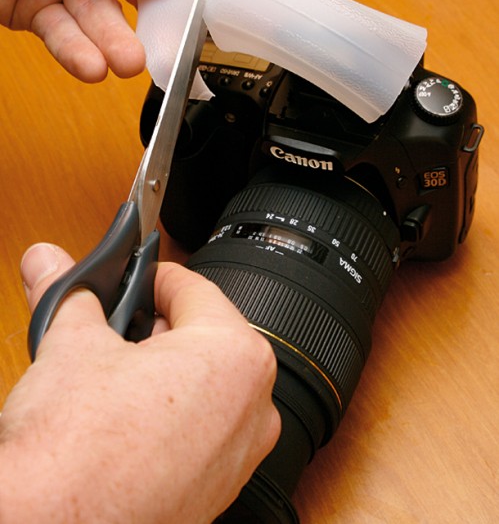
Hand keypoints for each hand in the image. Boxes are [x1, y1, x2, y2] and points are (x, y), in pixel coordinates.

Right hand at [0, 244, 279, 523]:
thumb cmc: (76, 453)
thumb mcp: (71, 345)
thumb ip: (68, 293)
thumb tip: (51, 262)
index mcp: (235, 356)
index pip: (195, 288)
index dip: (153, 276)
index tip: (132, 277)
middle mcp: (253, 408)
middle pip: (204, 338)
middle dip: (156, 327)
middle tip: (114, 327)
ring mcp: (238, 457)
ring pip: (203, 387)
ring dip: (162, 373)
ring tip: (114, 376)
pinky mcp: (214, 493)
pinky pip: (200, 433)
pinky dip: (168, 418)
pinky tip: (125, 422)